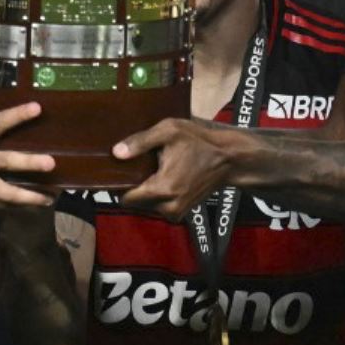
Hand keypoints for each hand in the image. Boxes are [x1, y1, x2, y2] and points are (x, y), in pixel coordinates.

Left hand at [113, 117, 237, 218]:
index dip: (120, 185)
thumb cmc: (199, 142)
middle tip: (141, 166)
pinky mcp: (181, 213)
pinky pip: (159, 206)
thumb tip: (116, 152)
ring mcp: (176, 212)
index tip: (120, 171)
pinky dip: (158, 194)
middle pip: (136, 202)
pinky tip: (165, 176)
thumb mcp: (169, 131)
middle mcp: (168, 206)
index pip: (126, 199)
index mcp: (162, 188)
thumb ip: (141, 142)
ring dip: (147, 190)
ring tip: (156, 169)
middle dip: (135, 186)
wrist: (228, 159)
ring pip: (147, 205)